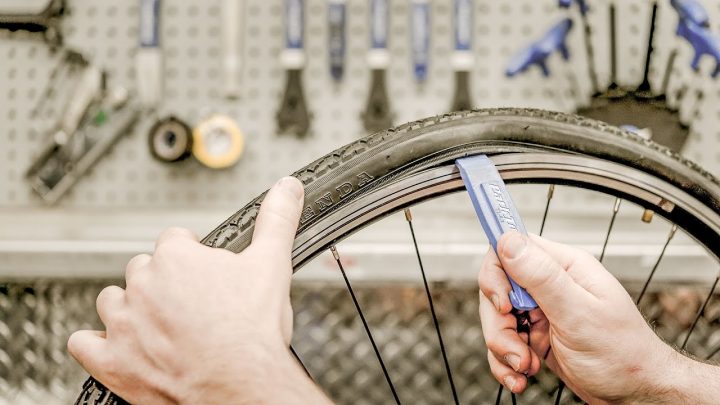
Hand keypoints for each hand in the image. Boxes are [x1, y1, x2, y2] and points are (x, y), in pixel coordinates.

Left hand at [68, 177, 330, 403]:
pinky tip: (115, 344)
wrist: (242, 387)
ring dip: (129, 307)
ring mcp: (123, 324)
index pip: (174, 240)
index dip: (192, 254)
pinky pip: (84, 343)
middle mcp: (143, 286)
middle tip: (190, 302)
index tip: (204, 270)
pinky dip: (96, 343)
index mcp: (176, 258)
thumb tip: (286, 188)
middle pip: (143, 268)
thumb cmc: (253, 333)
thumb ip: (277, 220)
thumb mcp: (272, 265)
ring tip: (157, 322)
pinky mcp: (111, 361)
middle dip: (163, 281)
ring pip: (112, 300)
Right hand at [478, 232, 691, 402]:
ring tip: (525, 365)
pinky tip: (521, 373)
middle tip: (516, 346)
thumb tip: (508, 240)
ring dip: (503, 347)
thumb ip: (542, 276)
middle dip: (499, 323)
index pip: (511, 248)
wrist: (634, 394)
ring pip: (497, 318)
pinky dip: (505, 361)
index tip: (501, 301)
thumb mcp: (579, 313)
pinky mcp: (535, 334)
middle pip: (497, 289)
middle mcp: (550, 285)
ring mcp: (541, 310)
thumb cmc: (623, 354)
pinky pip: (504, 341)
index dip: (496, 273)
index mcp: (565, 267)